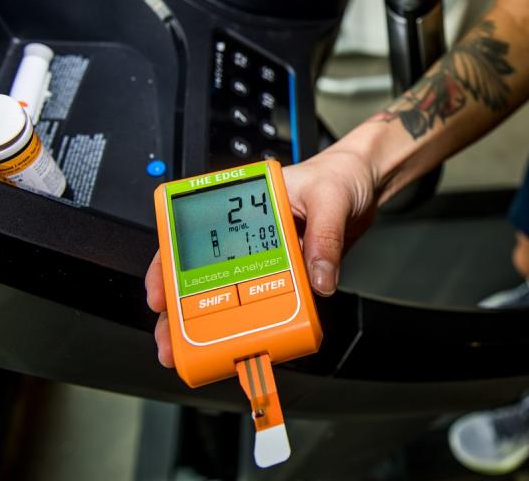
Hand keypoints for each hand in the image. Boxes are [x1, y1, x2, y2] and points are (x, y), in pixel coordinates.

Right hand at [145, 145, 383, 367]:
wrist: (366, 182)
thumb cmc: (340, 175)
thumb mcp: (330, 199)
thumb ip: (325, 239)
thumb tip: (317, 279)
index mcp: (246, 204)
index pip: (194, 234)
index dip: (169, 267)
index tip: (162, 297)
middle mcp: (251, 232)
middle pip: (208, 273)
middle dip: (184, 311)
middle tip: (173, 343)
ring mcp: (270, 254)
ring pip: (237, 293)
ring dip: (220, 324)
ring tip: (206, 352)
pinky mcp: (292, 271)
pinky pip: (274, 298)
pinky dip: (264, 320)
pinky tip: (254, 339)